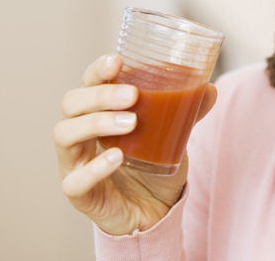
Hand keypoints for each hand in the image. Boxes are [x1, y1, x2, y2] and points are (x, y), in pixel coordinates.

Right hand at [53, 54, 216, 234]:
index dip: (97, 70)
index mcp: (96, 113)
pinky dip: (95, 166)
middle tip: (132, 95)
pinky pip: (75, 180)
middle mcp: (79, 135)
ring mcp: (74, 164)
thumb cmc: (152, 168)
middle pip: (71, 104)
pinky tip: (117, 157)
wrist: (153, 213)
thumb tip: (210, 89)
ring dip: (97, 123)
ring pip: (65, 135)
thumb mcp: (171, 136)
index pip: (87, 84)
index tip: (117, 61)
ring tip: (131, 123)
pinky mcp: (79, 194)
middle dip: (100, 95)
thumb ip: (186, 113)